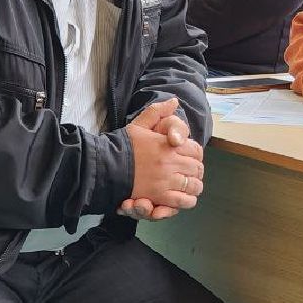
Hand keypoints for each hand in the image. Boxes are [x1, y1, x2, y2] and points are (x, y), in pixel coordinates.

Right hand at [121, 98, 203, 219]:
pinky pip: (183, 200)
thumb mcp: (139, 124)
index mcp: (168, 145)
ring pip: (193, 186)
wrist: (106, 166)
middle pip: (197, 169)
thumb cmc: (123, 146)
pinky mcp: (159, 196)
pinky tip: (184, 196)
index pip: (196, 150)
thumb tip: (174, 102)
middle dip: (196, 171)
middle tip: (191, 172)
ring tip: (189, 185)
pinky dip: (187, 200)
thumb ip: (158, 112)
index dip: (196, 154)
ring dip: (194, 186)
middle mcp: (170, 162)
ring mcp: (166, 181)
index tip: (191, 157)